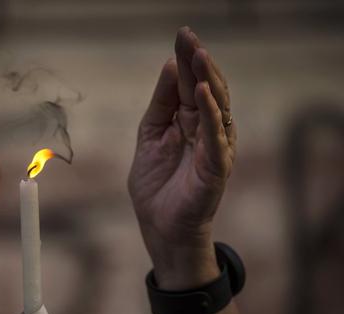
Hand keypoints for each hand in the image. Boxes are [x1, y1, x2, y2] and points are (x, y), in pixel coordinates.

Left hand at [128, 27, 235, 289]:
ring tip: (198, 55)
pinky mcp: (216, 167)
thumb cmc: (156, 186)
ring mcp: (214, 147)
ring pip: (217, 107)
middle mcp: (206, 131)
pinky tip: (202, 93)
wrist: (159, 226)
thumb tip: (169, 67)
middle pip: (206, 89)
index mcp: (188, 123)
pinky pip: (216, 136)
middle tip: (189, 37)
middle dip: (197, 63)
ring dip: (208, 80)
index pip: (190, 85)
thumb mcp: (150, 136)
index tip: (181, 35)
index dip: (186, 61)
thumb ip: (160, 105)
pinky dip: (211, 114)